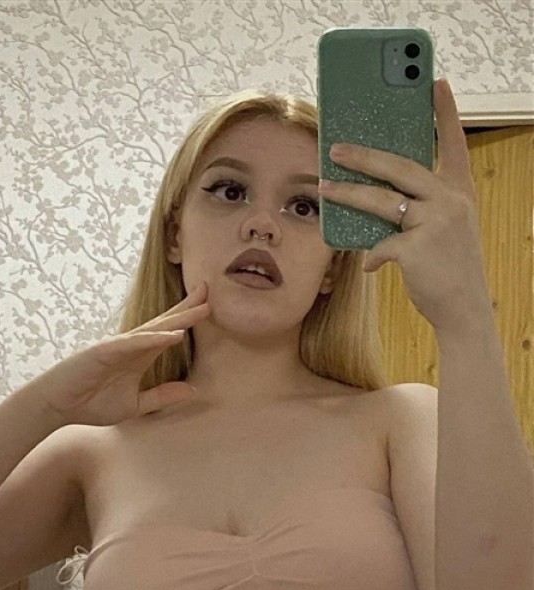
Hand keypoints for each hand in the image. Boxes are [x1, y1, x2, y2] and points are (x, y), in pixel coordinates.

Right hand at [28, 282, 209, 425]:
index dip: (187, 318)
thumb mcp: (135, 404)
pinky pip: (134, 343)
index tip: (208, 305)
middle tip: (208, 290)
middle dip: (187, 307)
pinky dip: (154, 338)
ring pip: (154, 329)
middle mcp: (131, 346)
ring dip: (178, 318)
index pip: (168, 332)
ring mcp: (118, 346)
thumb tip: (192, 390)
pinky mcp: (105, 351)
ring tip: (202, 307)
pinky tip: (174, 334)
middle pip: (165, 322)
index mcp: (140, 355)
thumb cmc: (91, 403)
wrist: (56, 406)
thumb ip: (162, 396)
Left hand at [318, 78, 492, 335]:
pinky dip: (371, 255)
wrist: (464, 308)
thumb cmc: (449, 266)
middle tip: (336, 147)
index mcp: (459, 192)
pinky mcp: (418, 248)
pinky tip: (369, 265)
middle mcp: (451, 201)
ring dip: (349, 193)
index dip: (445, 113)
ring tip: (325, 187)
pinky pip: (381, 244)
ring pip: (382, 200)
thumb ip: (417, 209)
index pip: (453, 144)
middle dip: (365, 155)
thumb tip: (372, 203)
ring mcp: (437, 223)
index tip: (435, 82)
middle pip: (401, 166)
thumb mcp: (444, 229)